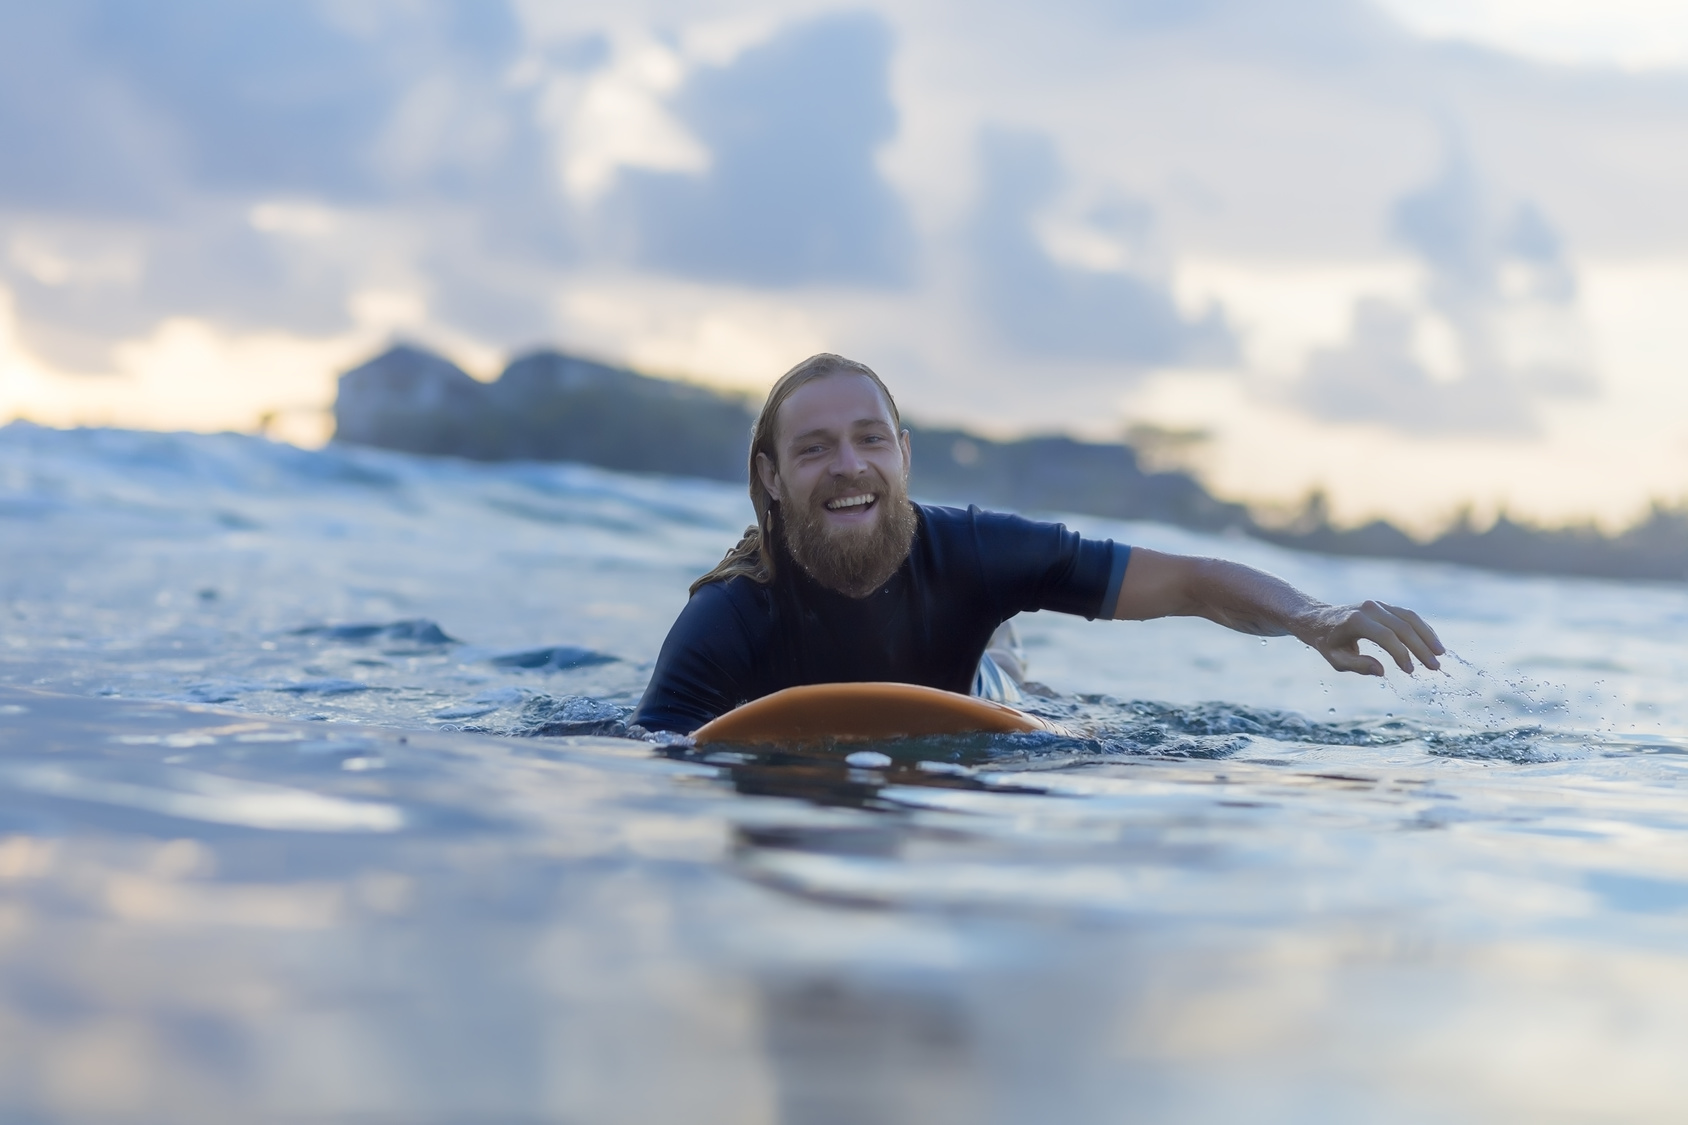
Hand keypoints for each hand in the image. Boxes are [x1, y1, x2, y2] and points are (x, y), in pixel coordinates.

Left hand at [1297, 600, 1443, 676]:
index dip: (1401, 653)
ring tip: (1440, 654)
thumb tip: (1382, 671)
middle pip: (1402, 626)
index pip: (1385, 636)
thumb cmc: (1326, 642)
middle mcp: (1369, 608)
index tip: (1410, 671)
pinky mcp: (1384, 605)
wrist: (1316, 618)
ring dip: (1427, 635)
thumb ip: (1358, 665)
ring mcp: (1378, 604)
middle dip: (1421, 647)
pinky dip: (1421, 628)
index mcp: (1355, 621)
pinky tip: (1431, 643)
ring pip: (1409, 617)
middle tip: (1434, 667)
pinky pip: (1407, 615)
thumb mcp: (1336, 658)